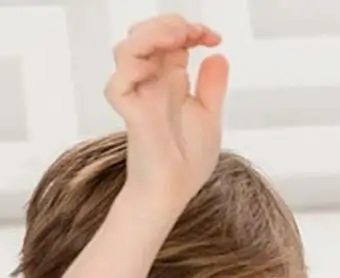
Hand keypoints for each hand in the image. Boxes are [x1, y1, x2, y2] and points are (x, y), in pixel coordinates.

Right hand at [105, 14, 228, 209]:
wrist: (173, 190)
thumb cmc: (187, 160)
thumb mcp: (209, 117)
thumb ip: (212, 87)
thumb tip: (219, 56)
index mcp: (169, 80)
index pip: (171, 39)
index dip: (190, 30)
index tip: (214, 38)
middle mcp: (150, 81)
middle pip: (147, 34)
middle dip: (172, 24)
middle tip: (198, 32)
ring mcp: (136, 92)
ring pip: (129, 47)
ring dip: (155, 34)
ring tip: (181, 38)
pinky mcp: (127, 107)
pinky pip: (121, 76)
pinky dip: (138, 62)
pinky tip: (162, 68)